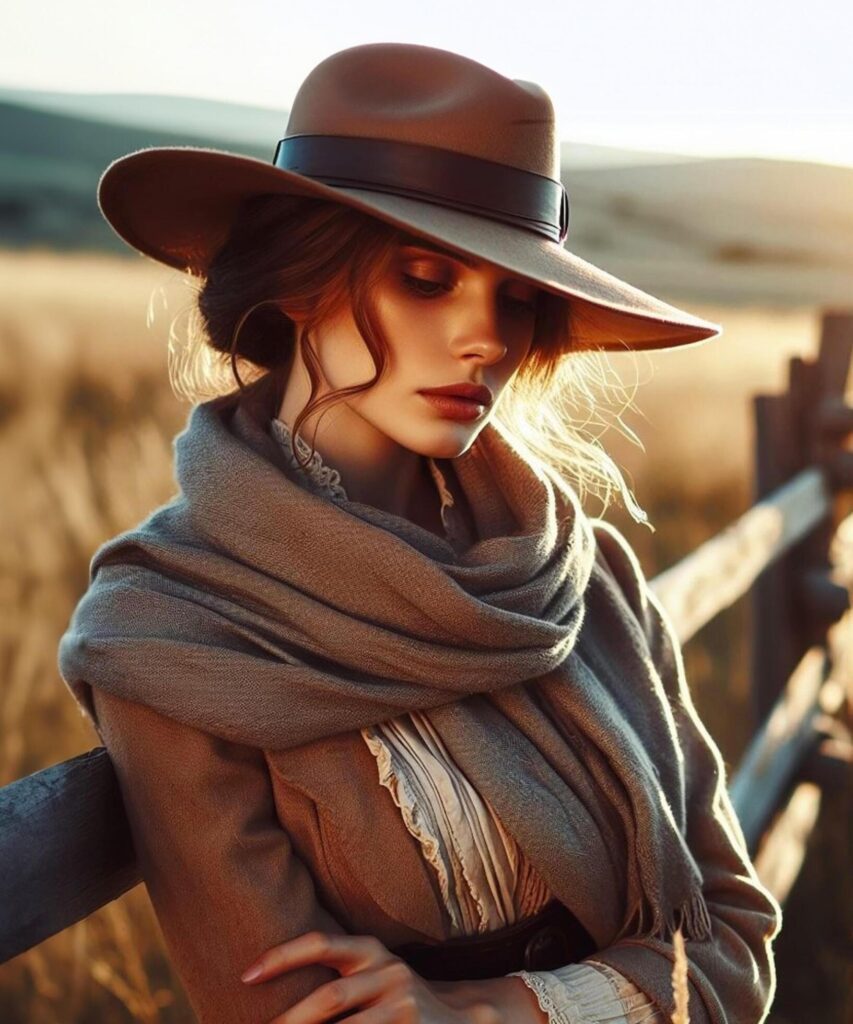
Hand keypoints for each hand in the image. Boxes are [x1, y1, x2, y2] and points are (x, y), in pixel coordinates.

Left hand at [240, 930, 501, 1023]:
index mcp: (370, 950)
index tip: (246, 975)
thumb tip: (276, 999)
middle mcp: (388, 969)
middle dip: (291, 1022)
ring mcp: (402, 1001)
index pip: (321, 943)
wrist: (461, 1019)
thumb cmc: (397, 1000)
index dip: (282, 956)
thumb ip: (337, 979)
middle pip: (330, 997)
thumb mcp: (372, 977)